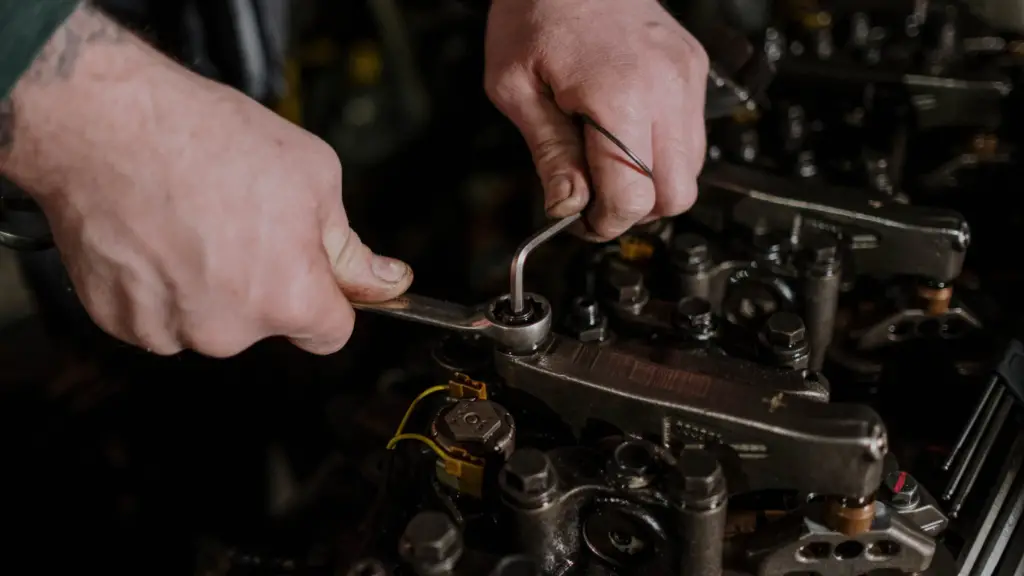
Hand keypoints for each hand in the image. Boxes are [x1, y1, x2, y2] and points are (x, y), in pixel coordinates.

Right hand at [3, 5, 411, 356]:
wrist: (104, 123)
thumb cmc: (206, 139)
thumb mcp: (313, 175)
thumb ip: (350, 246)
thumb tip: (386, 280)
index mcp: (289, 298)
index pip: (331, 333)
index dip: (328, 298)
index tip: (314, 273)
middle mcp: (230, 330)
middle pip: (266, 323)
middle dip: (262, 282)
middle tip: (238, 219)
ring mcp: (170, 329)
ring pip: (210, 320)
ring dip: (207, 285)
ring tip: (190, 220)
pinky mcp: (120, 321)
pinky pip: (159, 316)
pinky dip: (159, 286)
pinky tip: (155, 235)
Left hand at [484, 0, 708, 239]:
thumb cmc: (535, 11)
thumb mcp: (514, 88)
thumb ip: (548, 153)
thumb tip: (567, 207)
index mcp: (620, 96)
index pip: (634, 196)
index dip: (606, 222)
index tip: (582, 221)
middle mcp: (666, 89)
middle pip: (677, 195)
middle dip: (635, 210)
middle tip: (597, 198)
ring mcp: (686, 78)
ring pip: (691, 171)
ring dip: (652, 182)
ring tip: (607, 162)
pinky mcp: (693, 70)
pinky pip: (692, 136)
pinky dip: (663, 151)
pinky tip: (626, 134)